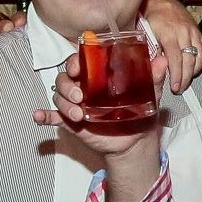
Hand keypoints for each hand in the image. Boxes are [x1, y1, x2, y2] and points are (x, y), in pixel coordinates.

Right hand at [34, 51, 166, 159]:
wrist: (136, 140)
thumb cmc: (140, 111)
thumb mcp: (149, 93)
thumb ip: (153, 77)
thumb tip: (163, 61)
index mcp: (98, 76)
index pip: (80, 62)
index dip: (75, 61)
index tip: (78, 66)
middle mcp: (84, 87)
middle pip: (65, 78)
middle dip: (67, 84)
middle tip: (79, 94)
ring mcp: (76, 104)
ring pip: (59, 96)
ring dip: (63, 103)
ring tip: (77, 114)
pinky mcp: (71, 122)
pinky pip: (52, 117)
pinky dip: (43, 116)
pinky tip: (38, 116)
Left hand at [144, 0, 201, 93]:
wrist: (163, 2)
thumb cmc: (151, 19)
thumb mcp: (146, 33)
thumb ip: (151, 50)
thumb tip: (155, 68)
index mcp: (169, 33)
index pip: (176, 58)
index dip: (177, 74)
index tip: (175, 86)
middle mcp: (184, 33)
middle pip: (189, 60)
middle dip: (185, 77)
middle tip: (180, 89)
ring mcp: (193, 33)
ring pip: (199, 57)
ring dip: (194, 72)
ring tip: (186, 81)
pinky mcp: (199, 33)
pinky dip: (201, 63)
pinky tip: (194, 69)